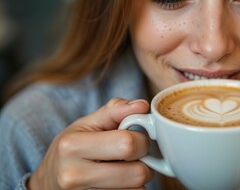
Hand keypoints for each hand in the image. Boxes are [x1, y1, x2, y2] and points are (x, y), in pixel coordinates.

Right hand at [28, 98, 153, 189]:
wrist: (48, 181)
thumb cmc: (71, 148)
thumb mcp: (87, 124)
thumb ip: (115, 110)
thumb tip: (142, 105)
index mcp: (73, 146)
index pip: (128, 144)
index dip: (141, 139)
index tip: (136, 138)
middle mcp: (74, 175)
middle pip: (137, 173)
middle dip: (144, 161)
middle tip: (133, 156)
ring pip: (138, 189)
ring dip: (138, 178)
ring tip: (123, 168)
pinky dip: (131, 189)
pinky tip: (118, 181)